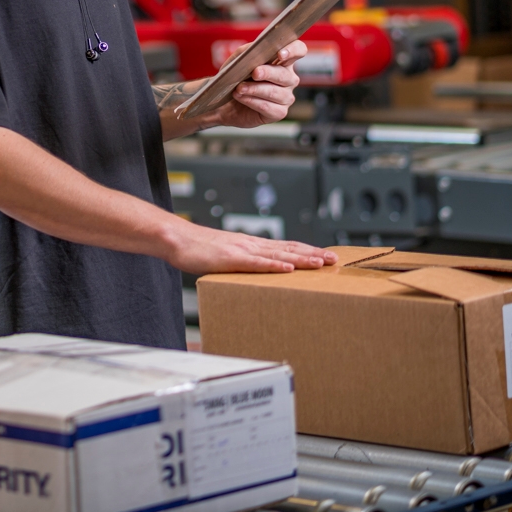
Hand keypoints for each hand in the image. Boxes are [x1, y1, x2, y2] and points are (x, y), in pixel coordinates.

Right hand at [164, 219, 337, 273]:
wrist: (177, 239)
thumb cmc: (198, 249)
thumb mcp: (226, 256)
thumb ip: (242, 262)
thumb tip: (256, 272)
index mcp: (251, 245)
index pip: (285, 247)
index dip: (307, 251)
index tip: (326, 255)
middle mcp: (251, 244)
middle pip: (288, 248)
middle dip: (313, 254)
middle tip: (334, 259)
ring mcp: (242, 250)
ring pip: (278, 254)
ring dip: (301, 259)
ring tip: (320, 263)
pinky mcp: (230, 258)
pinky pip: (256, 263)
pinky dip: (274, 265)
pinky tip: (288, 268)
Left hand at [212, 39, 306, 128]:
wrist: (225, 102)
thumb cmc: (236, 78)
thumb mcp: (238, 59)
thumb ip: (247, 50)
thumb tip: (256, 48)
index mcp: (283, 61)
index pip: (299, 50)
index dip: (293, 51)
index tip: (280, 54)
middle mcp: (289, 78)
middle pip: (285, 74)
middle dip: (268, 73)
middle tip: (254, 73)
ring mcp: (286, 97)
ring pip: (275, 92)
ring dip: (255, 89)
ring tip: (239, 88)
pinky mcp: (279, 112)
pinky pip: (269, 107)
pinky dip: (253, 102)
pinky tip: (241, 97)